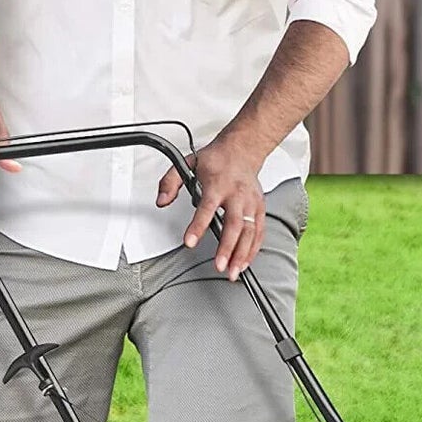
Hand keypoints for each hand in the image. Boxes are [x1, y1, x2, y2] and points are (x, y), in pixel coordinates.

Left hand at [156, 132, 266, 282]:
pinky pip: (259, 232)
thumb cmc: (216, 159)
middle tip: (219, 266)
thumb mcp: (186, 163)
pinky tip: (245, 263)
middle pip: (235, 225)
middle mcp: (237, 194)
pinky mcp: (260, 208)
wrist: (243, 149)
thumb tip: (161, 201)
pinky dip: (253, 249)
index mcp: (218, 184)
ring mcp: (251, 202)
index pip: (207, 208)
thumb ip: (170, 182)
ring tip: (233, 272)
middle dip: (228, 248)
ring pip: (250, 231)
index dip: (198, 226)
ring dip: (242, 254)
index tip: (189, 242)